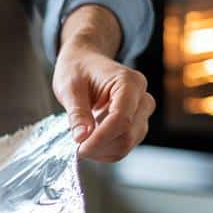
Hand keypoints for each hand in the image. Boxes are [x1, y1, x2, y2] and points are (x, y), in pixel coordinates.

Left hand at [52, 5, 154, 162]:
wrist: (85, 62)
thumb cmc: (78, 68)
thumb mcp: (69, 87)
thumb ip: (77, 112)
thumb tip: (82, 137)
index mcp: (129, 82)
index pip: (121, 118)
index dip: (100, 138)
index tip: (79, 147)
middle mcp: (142, 98)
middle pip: (127, 135)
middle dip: (100, 146)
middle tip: (75, 146)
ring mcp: (141, 114)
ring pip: (127, 144)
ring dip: (102, 150)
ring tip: (81, 141)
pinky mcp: (135, 126)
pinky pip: (124, 147)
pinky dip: (105, 151)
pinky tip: (90, 142)